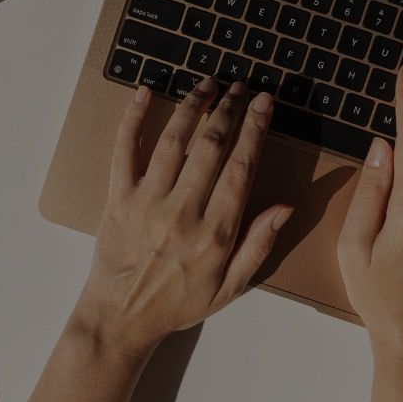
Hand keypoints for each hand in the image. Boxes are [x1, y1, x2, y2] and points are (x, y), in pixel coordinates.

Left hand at [74, 77, 293, 358]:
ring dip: (193, 106)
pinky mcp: (118, 198)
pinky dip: (134, 119)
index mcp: (215, 232)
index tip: (263, 102)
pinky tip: (146, 93)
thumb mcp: (231, 287)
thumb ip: (258, 245)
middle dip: (229, 109)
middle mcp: (181, 211)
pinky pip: (125, 150)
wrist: (121, 317)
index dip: (254, 129)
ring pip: (174, 140)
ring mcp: (147, 201)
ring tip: (207, 84)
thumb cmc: (179, 303)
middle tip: (241, 86)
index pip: (241, 167)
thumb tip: (284, 207)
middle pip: (211, 146)